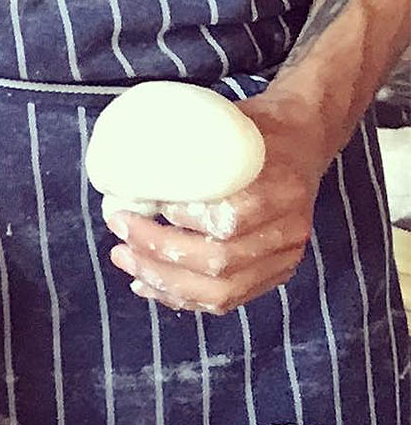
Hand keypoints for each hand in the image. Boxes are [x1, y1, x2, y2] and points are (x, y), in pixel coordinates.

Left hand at [104, 94, 330, 315]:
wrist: (305, 139)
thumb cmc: (259, 130)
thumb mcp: (229, 123)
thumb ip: (192, 147)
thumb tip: (129, 165)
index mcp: (281, 188)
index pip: (229, 219)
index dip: (184, 219)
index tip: (153, 203)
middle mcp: (288, 229)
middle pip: (219, 260)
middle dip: (159, 252)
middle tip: (120, 229)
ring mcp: (284, 257)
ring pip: (220, 290)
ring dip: (163, 281)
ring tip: (125, 259)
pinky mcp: (275, 274)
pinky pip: (226, 301)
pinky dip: (182, 298)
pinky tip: (147, 285)